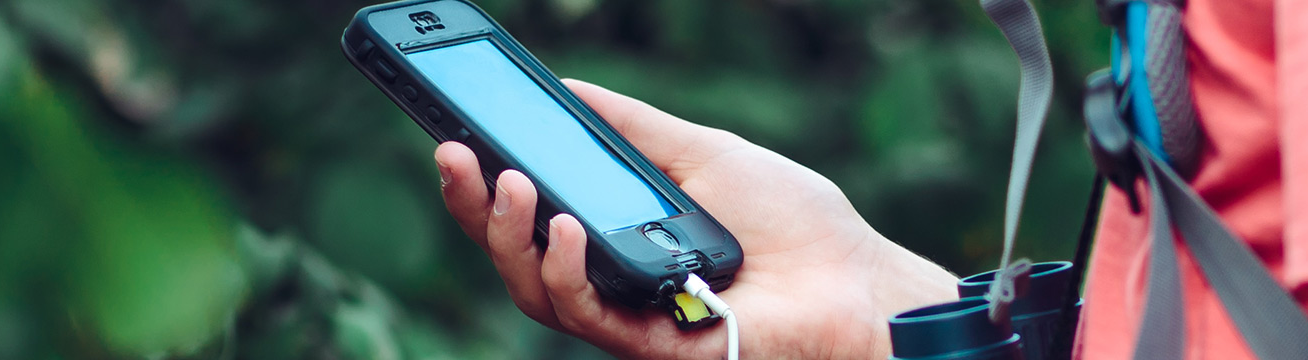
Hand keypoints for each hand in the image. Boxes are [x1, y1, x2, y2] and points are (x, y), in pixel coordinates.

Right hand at [435, 79, 959, 358]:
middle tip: (452, 153)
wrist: (856, 281)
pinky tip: (566, 228)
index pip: (535, 215)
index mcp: (620, 237)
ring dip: (512, 235)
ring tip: (511, 182)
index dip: (488, 182)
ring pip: (538, 292)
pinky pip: (590, 316)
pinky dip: (566, 271)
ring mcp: (632, 318)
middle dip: (476, 207)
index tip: (454, 135)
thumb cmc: (794, 224)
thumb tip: (567, 90)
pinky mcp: (654, 345)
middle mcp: (616, 282)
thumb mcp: (704, 153)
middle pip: (519, 256)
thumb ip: (634, 131)